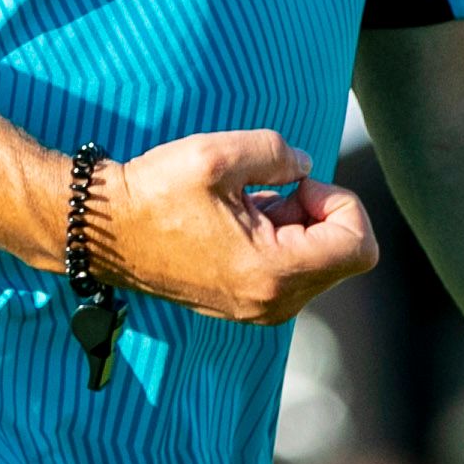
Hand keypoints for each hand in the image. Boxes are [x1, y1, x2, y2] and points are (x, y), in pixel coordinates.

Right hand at [96, 130, 375, 324]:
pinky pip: (293, 272)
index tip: (298, 184)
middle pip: (343, 255)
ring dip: (298, 226)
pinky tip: (241, 220)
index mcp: (272, 272)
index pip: (359, 246)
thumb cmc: (154, 193)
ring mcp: (260, 310)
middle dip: (319, 213)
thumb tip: (306, 169)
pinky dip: (282, 241)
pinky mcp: (247, 305)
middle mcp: (272, 303)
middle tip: (271, 190)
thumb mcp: (218, 155)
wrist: (104, 230)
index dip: (340, 202)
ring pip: (319, 263)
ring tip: (248, 204)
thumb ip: (278, 153)